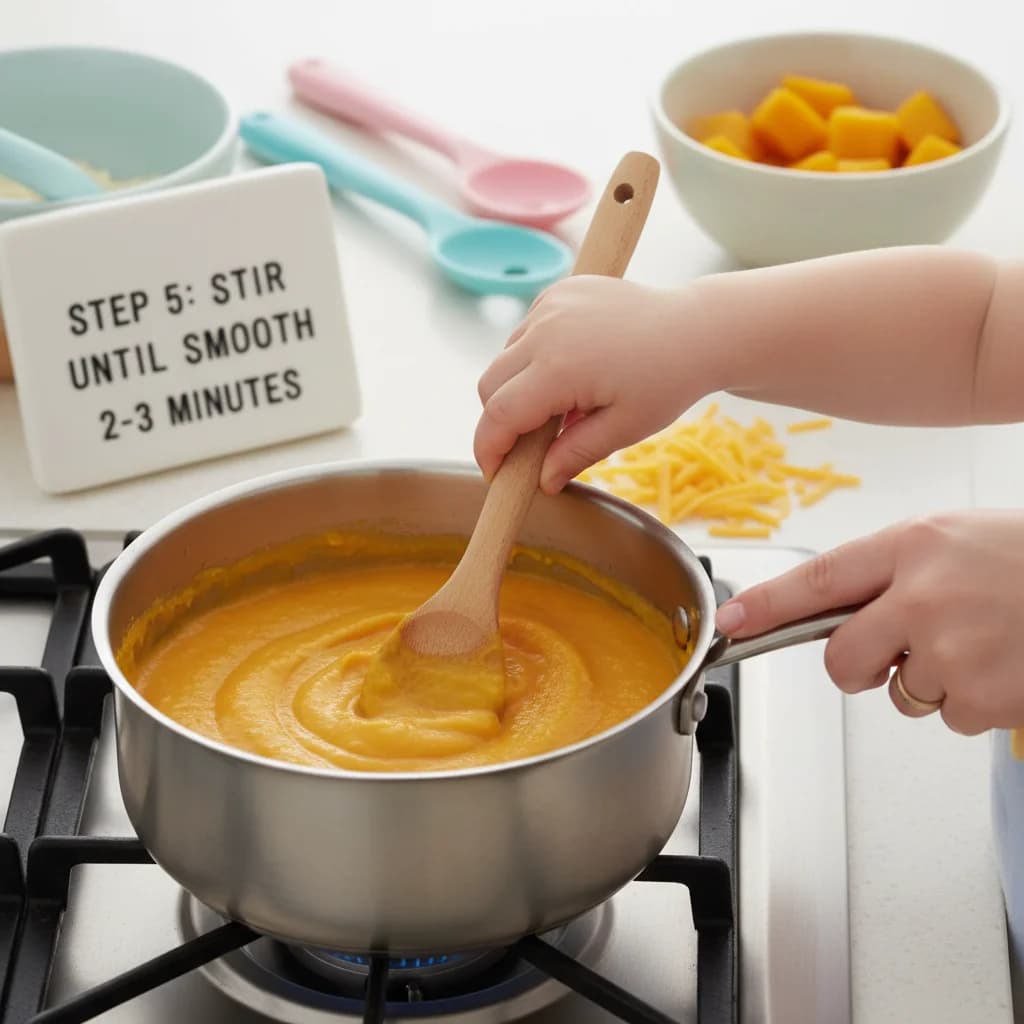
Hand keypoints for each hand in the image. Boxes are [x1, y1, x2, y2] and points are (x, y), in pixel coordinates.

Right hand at [474, 277, 716, 493]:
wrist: (697, 330)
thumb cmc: (668, 380)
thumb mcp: (625, 429)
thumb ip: (575, 455)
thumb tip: (542, 482)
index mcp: (560, 367)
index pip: (499, 415)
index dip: (489, 449)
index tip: (495, 473)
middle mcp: (546, 330)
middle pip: (490, 385)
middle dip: (499, 420)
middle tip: (529, 446)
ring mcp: (550, 305)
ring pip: (505, 357)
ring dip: (517, 387)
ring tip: (560, 407)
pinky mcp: (557, 292)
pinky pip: (525, 332)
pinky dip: (533, 357)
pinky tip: (569, 370)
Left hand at [714, 511, 1023, 734]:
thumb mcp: (951, 539)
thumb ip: (890, 571)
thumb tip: (832, 612)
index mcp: (912, 546)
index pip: (817, 580)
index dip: (765, 605)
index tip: (729, 622)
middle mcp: (923, 597)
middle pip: (841, 659)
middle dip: (858, 666)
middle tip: (896, 650)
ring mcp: (953, 650)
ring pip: (900, 693)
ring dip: (932, 678)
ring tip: (983, 640)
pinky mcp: (984, 697)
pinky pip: (946, 715)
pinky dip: (971, 700)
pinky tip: (1004, 664)